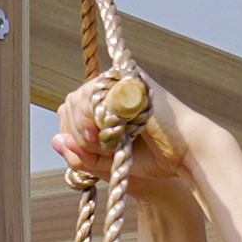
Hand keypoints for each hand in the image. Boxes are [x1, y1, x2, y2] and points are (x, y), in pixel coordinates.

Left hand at [53, 69, 194, 205]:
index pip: (69, 111)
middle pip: (70, 103)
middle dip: (77, 133)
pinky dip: (95, 120)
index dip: (70, 134)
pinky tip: (113, 135)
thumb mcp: (108, 164)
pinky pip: (94, 94)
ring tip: (109, 145)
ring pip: (78, 98)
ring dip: (85, 129)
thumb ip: (80, 156)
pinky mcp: (129, 78)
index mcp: (107, 105)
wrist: (185, 152)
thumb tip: (56, 140)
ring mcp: (120, 80)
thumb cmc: (153, 159)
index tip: (88, 153)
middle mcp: (112, 88)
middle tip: (100, 151)